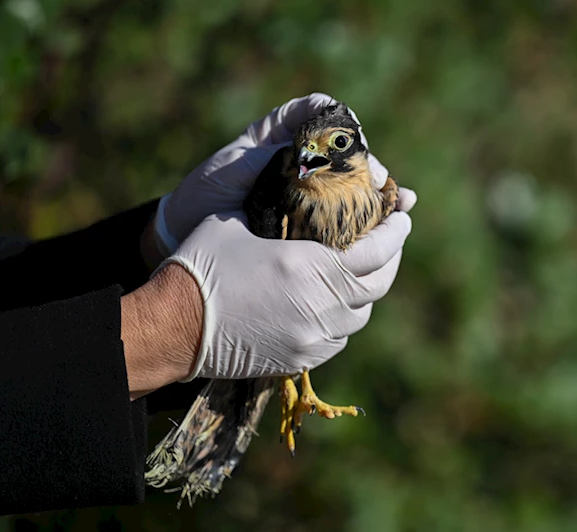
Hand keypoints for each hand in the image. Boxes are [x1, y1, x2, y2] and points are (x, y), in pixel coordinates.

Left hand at [147, 93, 391, 260]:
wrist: (186, 236)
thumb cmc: (206, 196)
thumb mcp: (234, 168)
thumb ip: (270, 154)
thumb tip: (312, 147)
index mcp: (284, 137)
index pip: (324, 118)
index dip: (346, 126)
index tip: (357, 141)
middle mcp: (305, 163)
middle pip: (351, 157)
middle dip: (373, 169)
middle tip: (385, 186)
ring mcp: (314, 196)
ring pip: (356, 191)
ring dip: (381, 199)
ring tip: (401, 207)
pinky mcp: (315, 228)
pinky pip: (347, 223)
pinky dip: (370, 226)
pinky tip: (390, 228)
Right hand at [147, 207, 413, 382]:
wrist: (172, 326)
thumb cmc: (202, 265)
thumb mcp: (241, 221)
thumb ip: (281, 212)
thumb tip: (299, 188)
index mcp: (311, 267)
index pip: (376, 251)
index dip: (395, 232)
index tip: (403, 216)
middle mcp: (321, 306)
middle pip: (377, 286)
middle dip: (389, 260)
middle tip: (389, 240)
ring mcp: (312, 338)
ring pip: (360, 316)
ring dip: (365, 291)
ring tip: (360, 271)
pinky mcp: (299, 360)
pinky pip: (338, 339)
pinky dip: (343, 318)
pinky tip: (332, 303)